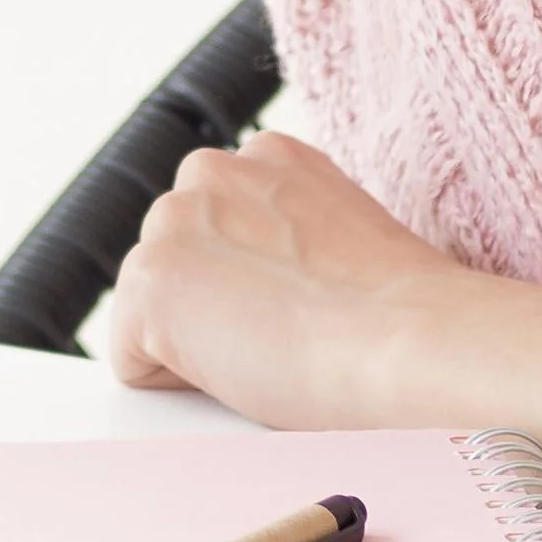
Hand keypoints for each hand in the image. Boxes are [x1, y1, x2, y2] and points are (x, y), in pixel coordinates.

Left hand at [107, 129, 479, 430]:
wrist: (410, 340)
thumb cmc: (399, 315)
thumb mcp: (340, 239)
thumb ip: (287, 235)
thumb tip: (265, 279)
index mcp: (266, 157)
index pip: (216, 230)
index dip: (254, 287)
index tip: (301, 308)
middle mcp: (211, 171)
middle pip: (177, 265)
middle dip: (213, 307)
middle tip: (287, 336)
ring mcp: (173, 222)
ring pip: (151, 310)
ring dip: (194, 342)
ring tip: (271, 351)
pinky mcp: (150, 282)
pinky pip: (131, 360)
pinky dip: (173, 384)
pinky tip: (240, 373)